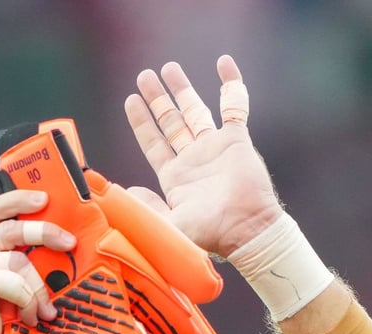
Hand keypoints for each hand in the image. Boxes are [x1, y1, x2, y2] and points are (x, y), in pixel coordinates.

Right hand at [0, 190, 75, 333]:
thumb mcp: (6, 287)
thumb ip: (17, 264)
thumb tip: (58, 248)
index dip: (18, 201)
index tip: (45, 198)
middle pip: (10, 230)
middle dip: (44, 233)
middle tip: (69, 242)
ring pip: (18, 262)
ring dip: (37, 290)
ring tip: (42, 311)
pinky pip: (13, 283)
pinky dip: (27, 302)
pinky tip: (27, 318)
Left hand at [124, 54, 283, 258]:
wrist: (246, 229)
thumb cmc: (209, 233)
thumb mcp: (167, 225)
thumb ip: (143, 208)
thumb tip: (125, 190)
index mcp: (174, 178)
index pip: (153, 143)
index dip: (141, 122)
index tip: (130, 100)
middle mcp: (193, 160)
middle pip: (171, 122)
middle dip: (157, 99)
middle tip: (144, 76)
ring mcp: (215, 149)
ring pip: (196, 111)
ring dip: (182, 89)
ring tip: (169, 67)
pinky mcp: (237, 141)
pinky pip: (234, 106)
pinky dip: (231, 84)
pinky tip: (223, 63)